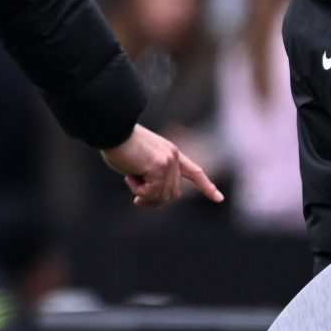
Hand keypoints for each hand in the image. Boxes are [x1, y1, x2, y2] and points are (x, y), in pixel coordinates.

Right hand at [101, 126, 224, 208]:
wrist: (112, 129)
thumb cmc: (118, 145)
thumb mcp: (139, 162)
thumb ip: (150, 176)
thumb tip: (152, 196)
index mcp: (171, 153)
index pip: (194, 172)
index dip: (206, 186)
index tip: (219, 198)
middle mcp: (174, 157)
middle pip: (172, 194)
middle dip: (154, 201)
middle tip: (136, 199)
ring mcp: (168, 161)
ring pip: (162, 196)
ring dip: (143, 195)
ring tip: (130, 178)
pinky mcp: (159, 166)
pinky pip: (151, 192)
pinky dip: (138, 190)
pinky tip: (129, 175)